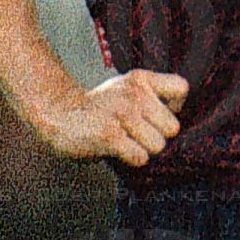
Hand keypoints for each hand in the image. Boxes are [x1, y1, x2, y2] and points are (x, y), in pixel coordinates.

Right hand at [36, 70, 187, 167]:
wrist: (57, 112)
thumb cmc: (99, 106)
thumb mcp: (127, 87)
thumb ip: (155, 95)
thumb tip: (180, 113)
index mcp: (141, 80)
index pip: (182, 89)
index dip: (175, 107)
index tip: (157, 114)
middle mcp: (135, 94)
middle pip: (173, 127)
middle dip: (157, 135)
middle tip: (135, 133)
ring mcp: (123, 114)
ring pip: (158, 145)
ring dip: (143, 149)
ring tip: (125, 141)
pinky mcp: (110, 135)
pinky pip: (140, 157)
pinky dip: (132, 159)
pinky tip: (118, 150)